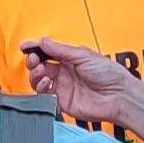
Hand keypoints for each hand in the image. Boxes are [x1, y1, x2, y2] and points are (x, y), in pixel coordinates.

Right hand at [22, 38, 143, 129]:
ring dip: (35, 75)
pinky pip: (45, 96)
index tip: (25, 46)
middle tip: (34, 59)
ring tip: (41, 71)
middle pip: (41, 66)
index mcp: (71, 59)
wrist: (118, 96)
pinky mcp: (62, 102)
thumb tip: (43, 41)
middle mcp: (65, 73)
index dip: (35, 49)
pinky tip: (45, 83)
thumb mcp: (84, 56)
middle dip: (33, 61)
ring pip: (39, 80)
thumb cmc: (109, 74)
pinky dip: (41, 88)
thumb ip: (61, 50)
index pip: (48, 52)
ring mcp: (63, 87)